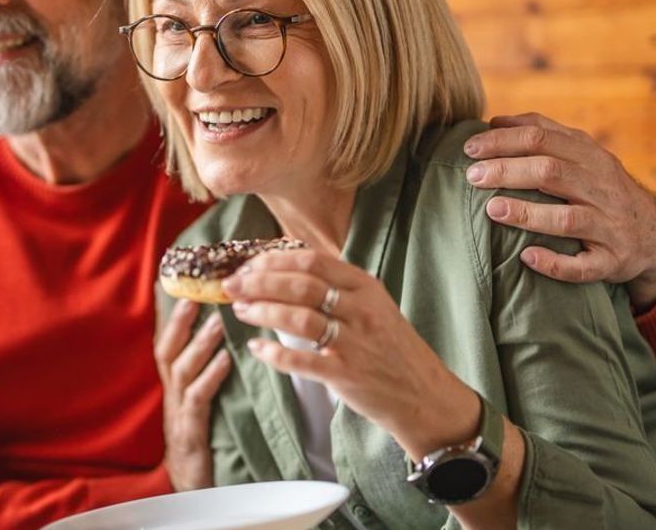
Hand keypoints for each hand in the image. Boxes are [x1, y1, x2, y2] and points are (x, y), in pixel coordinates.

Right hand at [154, 299, 231, 491]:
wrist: (190, 486)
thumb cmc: (200, 437)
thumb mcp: (199, 400)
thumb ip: (206, 371)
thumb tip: (226, 339)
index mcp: (172, 384)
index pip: (167, 342)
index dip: (170, 315)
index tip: (180, 286)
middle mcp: (170, 393)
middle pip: (166, 349)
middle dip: (178, 321)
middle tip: (196, 294)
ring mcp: (177, 412)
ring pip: (182, 369)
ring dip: (199, 344)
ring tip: (217, 322)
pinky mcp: (190, 431)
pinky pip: (197, 398)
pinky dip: (211, 376)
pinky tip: (227, 361)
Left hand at [223, 249, 479, 459]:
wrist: (424, 395)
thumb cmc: (392, 349)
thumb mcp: (374, 306)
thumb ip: (338, 288)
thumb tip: (286, 270)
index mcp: (365, 286)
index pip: (311, 260)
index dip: (273, 260)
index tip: (247, 264)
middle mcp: (361, 309)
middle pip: (299, 284)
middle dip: (258, 282)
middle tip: (231, 285)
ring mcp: (354, 342)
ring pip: (298, 317)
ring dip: (262, 311)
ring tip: (240, 310)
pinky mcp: (346, 374)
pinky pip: (302, 360)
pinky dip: (274, 353)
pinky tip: (256, 349)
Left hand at [463, 113, 655, 308]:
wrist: (651, 234)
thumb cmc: (600, 189)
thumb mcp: (582, 154)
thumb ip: (544, 134)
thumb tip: (495, 121)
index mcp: (590, 156)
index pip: (543, 138)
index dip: (503, 140)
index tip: (470, 148)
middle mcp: (601, 187)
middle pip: (551, 172)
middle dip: (508, 171)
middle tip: (472, 176)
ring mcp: (609, 226)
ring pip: (567, 218)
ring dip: (527, 214)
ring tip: (492, 210)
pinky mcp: (612, 261)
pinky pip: (583, 266)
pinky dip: (555, 263)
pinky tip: (527, 257)